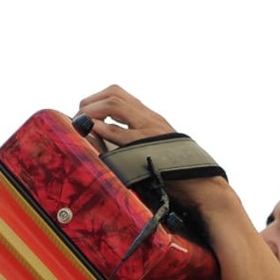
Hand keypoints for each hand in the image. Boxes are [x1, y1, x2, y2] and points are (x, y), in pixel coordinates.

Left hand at [77, 85, 234, 217]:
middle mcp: (150, 118)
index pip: (118, 94)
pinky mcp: (149, 146)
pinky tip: (91, 132)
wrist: (201, 185)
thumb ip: (133, 140)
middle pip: (114, 94)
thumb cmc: (175, 173)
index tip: (84, 112)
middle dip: (90, 102)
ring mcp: (150, 130)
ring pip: (115, 105)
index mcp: (150, 117)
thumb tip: (101, 141)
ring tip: (81, 123)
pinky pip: (122, 133)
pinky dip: (103, 130)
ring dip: (92, 111)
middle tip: (78, 117)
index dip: (95, 99)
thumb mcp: (154, 147)